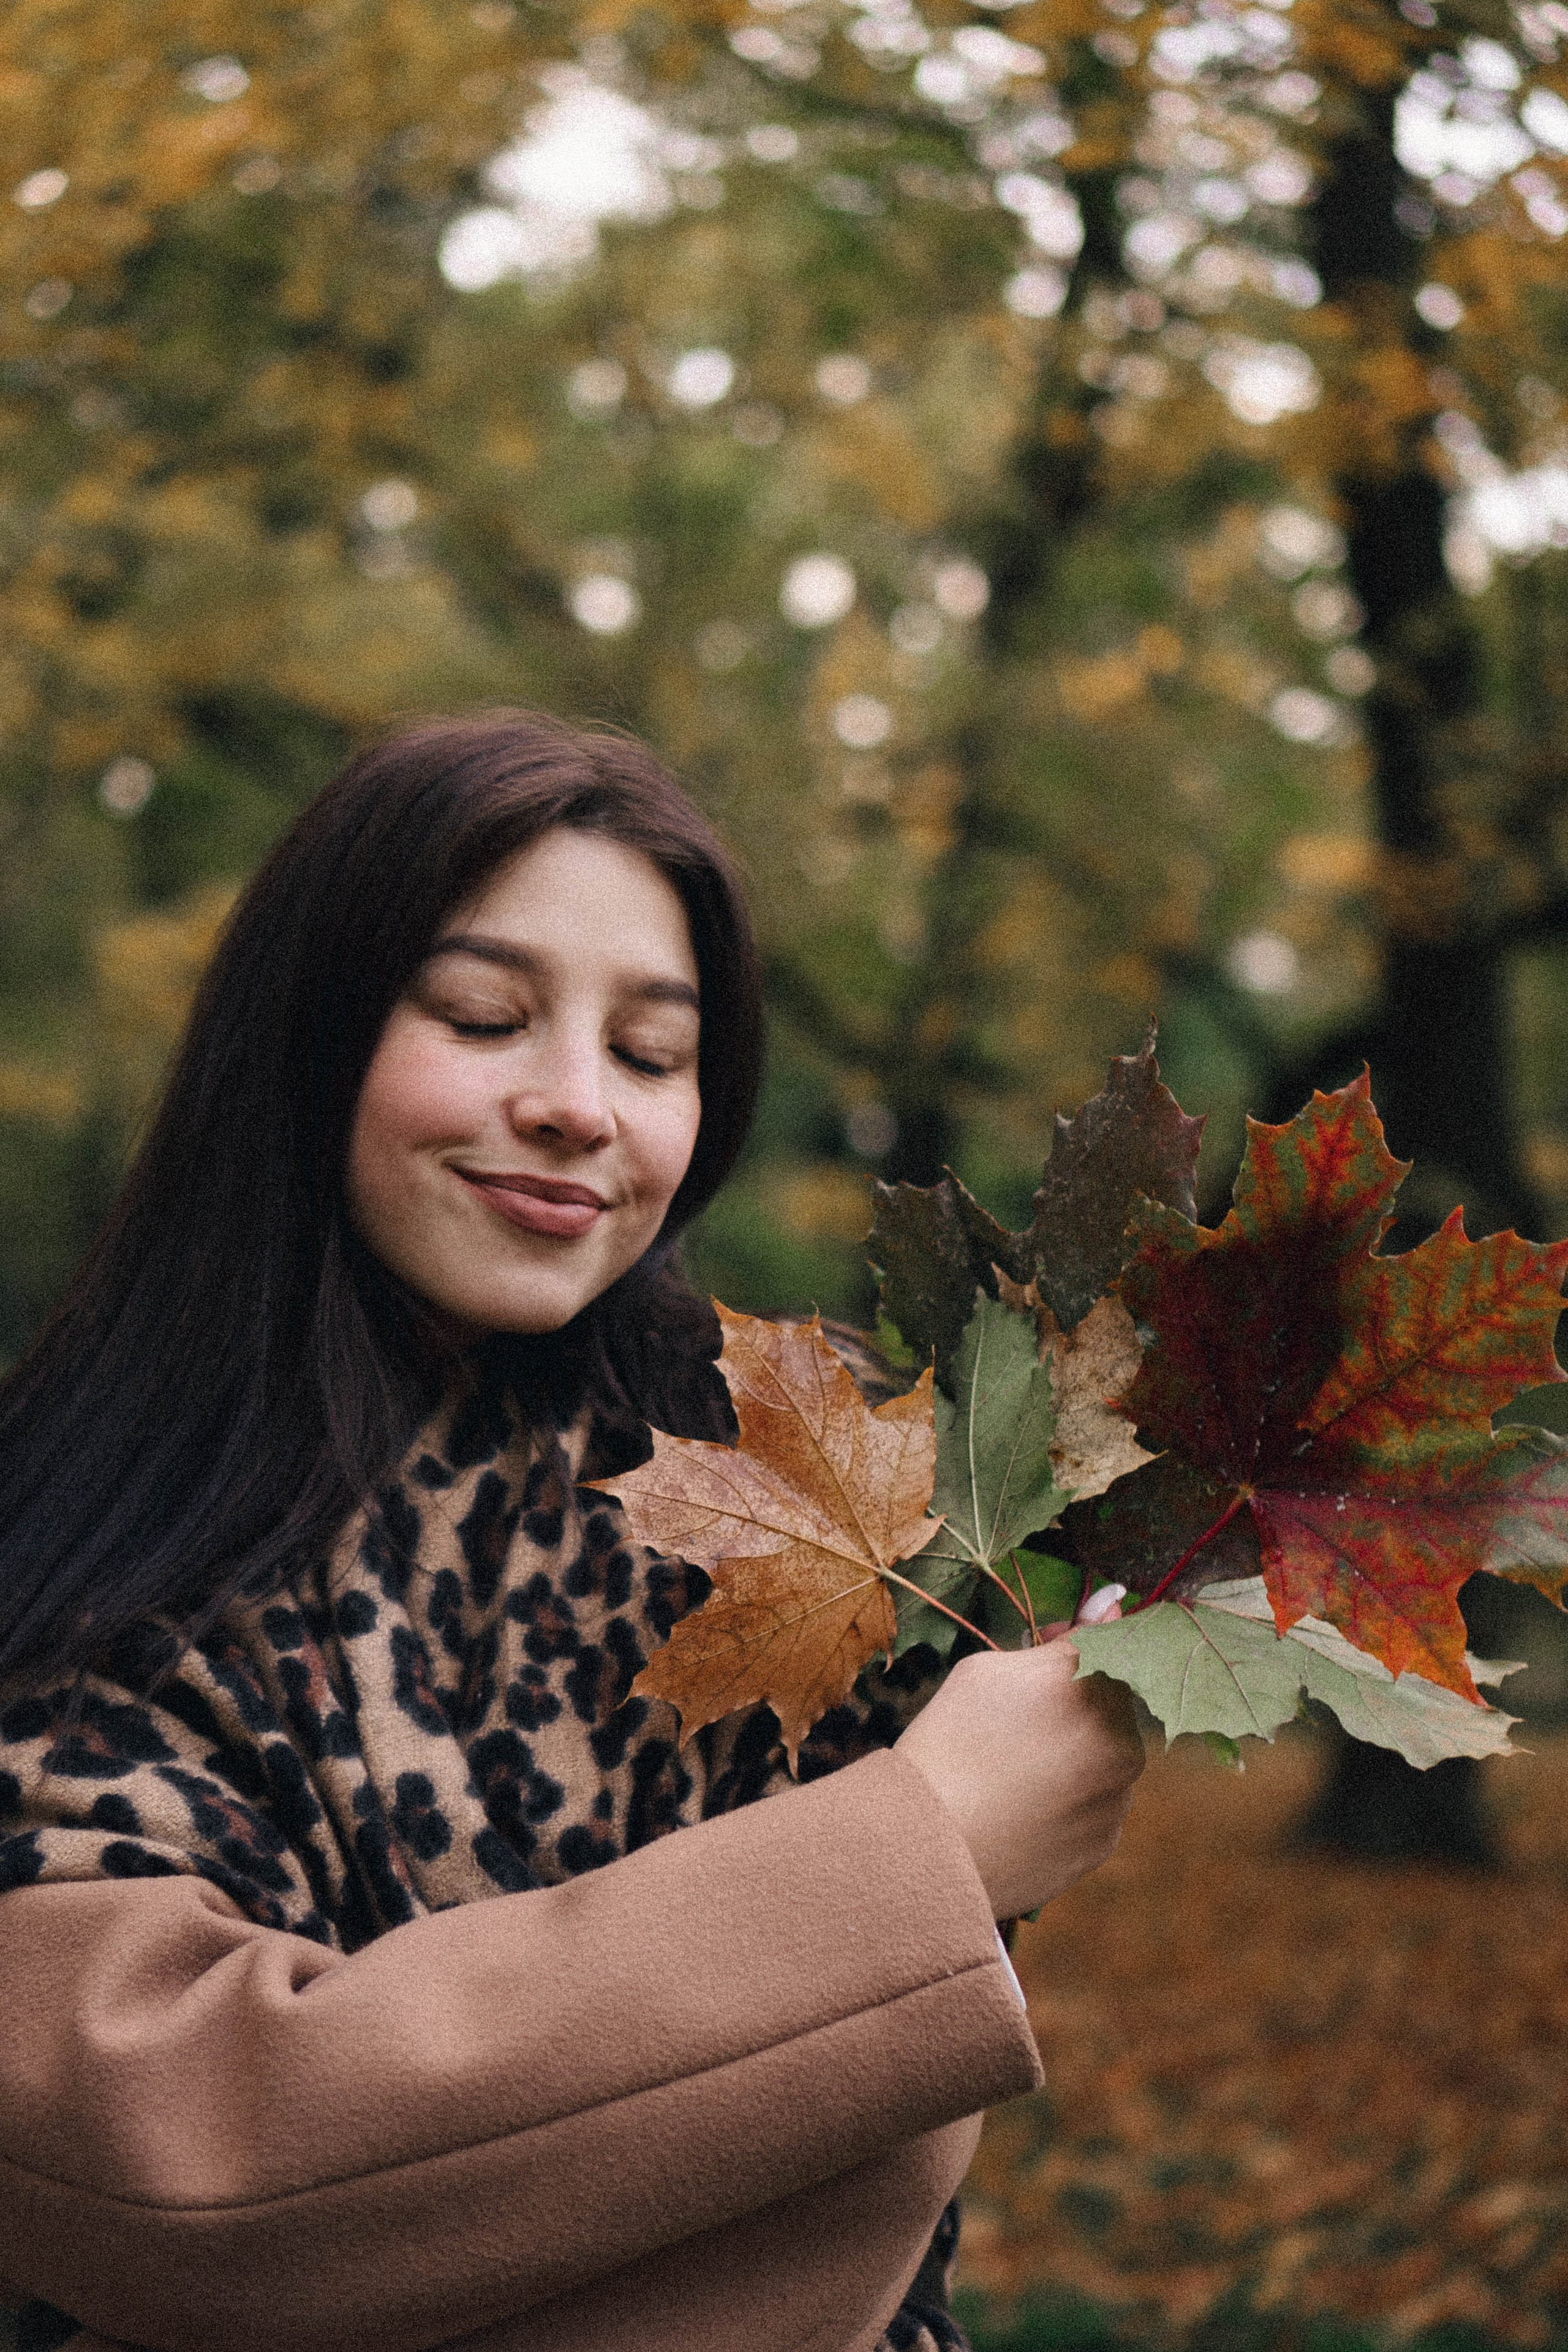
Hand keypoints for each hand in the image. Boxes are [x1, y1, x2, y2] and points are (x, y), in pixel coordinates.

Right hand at [894, 1605, 1144, 1920]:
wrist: (927, 1846)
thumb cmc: (948, 1743)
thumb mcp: (988, 1670)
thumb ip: (1062, 1640)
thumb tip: (1113, 1601)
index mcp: (1095, 1686)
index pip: (1112, 1641)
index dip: (1076, 1639)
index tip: (1047, 1641)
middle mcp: (1123, 1740)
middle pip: (1111, 1701)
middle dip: (1073, 1696)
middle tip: (1014, 1710)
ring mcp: (1118, 1797)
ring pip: (1105, 1755)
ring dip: (1073, 1748)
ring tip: (1009, 1766)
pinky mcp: (1104, 1842)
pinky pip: (1095, 1804)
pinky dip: (1068, 1797)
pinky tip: (1019, 1802)